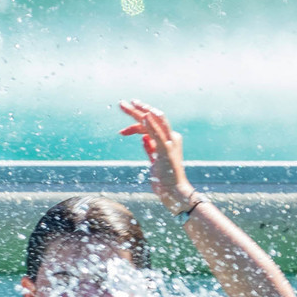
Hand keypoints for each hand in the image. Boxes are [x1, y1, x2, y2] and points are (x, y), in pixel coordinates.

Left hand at [119, 100, 195, 214]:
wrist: (175, 192)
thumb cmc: (165, 179)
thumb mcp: (155, 161)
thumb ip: (150, 149)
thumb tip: (144, 138)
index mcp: (168, 140)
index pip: (150, 126)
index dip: (135, 126)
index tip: (122, 132)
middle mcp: (171, 138)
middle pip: (152, 119)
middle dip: (136, 110)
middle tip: (122, 103)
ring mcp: (170, 143)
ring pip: (154, 121)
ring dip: (140, 112)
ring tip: (129, 104)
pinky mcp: (166, 150)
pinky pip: (158, 134)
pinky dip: (151, 124)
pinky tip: (144, 116)